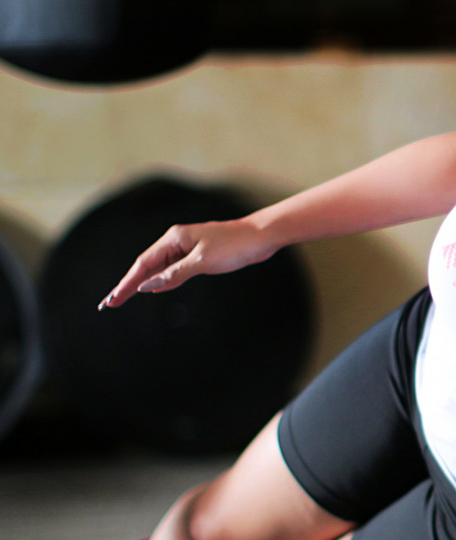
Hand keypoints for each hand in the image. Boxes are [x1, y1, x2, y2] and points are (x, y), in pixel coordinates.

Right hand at [97, 216, 274, 308]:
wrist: (261, 237)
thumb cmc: (234, 246)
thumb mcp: (203, 262)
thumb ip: (174, 274)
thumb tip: (148, 286)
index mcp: (174, 239)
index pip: (143, 264)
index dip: (126, 283)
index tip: (112, 299)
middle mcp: (176, 242)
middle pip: (146, 266)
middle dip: (128, 285)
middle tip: (109, 303)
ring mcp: (186, 249)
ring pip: (158, 269)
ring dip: (142, 284)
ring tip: (122, 298)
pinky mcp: (198, 256)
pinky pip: (173, 271)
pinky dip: (161, 281)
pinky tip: (153, 288)